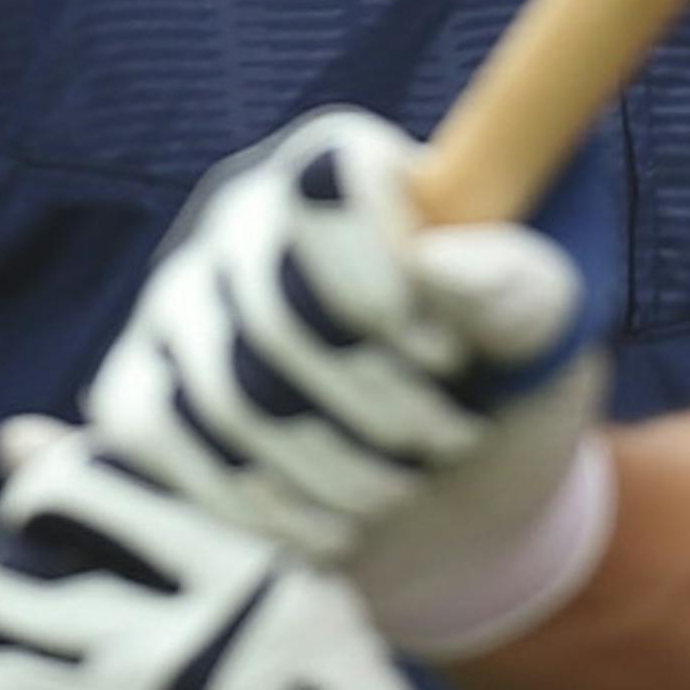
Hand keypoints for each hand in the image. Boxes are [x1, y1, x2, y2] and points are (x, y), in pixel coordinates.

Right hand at [81, 109, 618, 654]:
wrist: (458, 505)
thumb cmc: (509, 386)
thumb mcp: (551, 334)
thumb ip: (520, 285)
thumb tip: (435, 264)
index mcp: (344, 164)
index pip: (327, 188)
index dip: (385, 286)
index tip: (449, 359)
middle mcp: (243, 213)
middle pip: (275, 315)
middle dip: (379, 408)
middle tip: (448, 443)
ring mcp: (179, 304)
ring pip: (224, 397)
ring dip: (334, 472)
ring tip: (400, 488)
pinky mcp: (139, 394)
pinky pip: (162, 452)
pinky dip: (261, 511)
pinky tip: (331, 525)